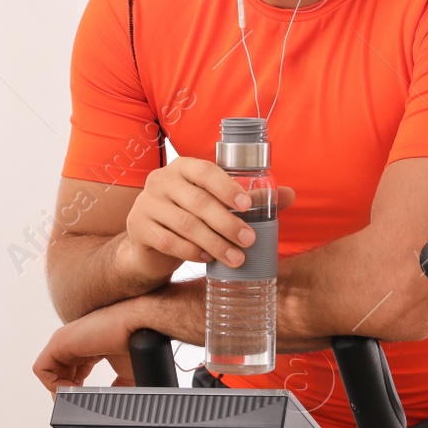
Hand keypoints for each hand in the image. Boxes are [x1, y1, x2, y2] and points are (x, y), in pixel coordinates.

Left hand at [33, 300, 148, 396]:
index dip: (76, 391)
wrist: (140, 328)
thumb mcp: (126, 375)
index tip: (86, 402)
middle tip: (79, 404)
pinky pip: (41, 370)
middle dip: (67, 394)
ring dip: (61, 391)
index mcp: (86, 349)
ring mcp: (64, 342)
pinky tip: (72, 390)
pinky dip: (52, 385)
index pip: (70, 374)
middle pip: (58, 376)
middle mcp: (72, 344)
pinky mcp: (58, 342)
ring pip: (49, 374)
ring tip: (77, 398)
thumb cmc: (135, 344)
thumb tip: (111, 405)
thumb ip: (116, 389)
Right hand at [120, 157, 295, 283]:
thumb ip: (249, 198)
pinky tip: (208, 260)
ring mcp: (146, 203)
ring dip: (214, 243)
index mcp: (183, 167)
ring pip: (185, 224)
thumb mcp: (216, 203)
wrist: (150, 239)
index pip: (206, 171)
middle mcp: (161, 180)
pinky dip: (192, 252)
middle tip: (249, 240)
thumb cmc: (190, 215)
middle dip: (227, 223)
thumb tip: (289, 195)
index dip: (227, 187)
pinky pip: (169, 241)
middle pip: (198, 201)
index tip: (247, 206)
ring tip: (236, 258)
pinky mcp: (138, 227)